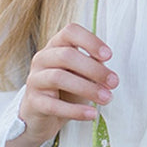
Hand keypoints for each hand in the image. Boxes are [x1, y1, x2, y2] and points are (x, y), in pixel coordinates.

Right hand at [0, 22, 116, 146]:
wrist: (41, 115)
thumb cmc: (65, 90)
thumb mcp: (81, 75)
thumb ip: (93, 67)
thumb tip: (108, 72)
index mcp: (56, 46)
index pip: (70, 32)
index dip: (90, 41)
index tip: (108, 56)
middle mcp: (42, 59)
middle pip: (67, 56)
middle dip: (94, 69)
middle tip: (113, 82)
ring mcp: (35, 80)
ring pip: (59, 78)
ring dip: (87, 89)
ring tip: (106, 98)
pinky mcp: (33, 102)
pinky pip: (54, 105)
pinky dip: (76, 110)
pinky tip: (92, 114)